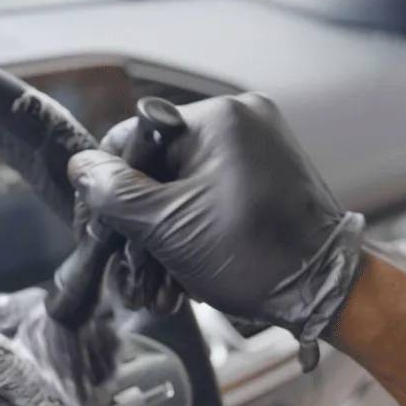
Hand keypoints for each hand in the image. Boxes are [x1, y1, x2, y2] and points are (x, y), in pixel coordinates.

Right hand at [66, 92, 366, 359]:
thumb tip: (80, 166)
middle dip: (140, 223)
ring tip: (156, 283)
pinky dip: (192, 229)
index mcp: (218, 118)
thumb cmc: (254, 254)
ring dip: (162, 235)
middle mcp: (240, 120)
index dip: (109, 186)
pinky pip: (209, 194)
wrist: (325, 288)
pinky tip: (183, 271)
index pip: (133, 138)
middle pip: (157, 166)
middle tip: (130, 268)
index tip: (101, 230)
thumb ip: (115, 193)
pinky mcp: (267, 175)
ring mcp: (257, 147)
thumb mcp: (166, 226)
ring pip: (181, 186)